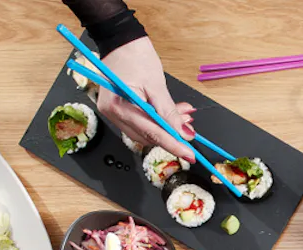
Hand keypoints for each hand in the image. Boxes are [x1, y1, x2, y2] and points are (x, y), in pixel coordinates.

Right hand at [97, 37, 195, 161]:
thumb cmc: (135, 56)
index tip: (189, 154)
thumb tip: (183, 133)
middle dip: (171, 135)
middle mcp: (112, 114)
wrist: (121, 40)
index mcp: (119, 107)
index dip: (172, 145)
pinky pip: (141, 123)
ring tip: (184, 116)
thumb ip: (170, 113)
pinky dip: (157, 121)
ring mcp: (114, 113)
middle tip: (190, 129)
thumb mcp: (157, 85)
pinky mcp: (119, 110)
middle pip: (147, 136)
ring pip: (145, 131)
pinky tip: (172, 114)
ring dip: (166, 128)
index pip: (151, 133)